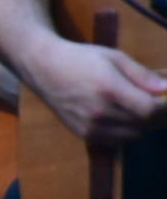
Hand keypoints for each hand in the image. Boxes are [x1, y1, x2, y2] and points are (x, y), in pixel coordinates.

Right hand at [24, 38, 166, 145]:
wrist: (43, 68)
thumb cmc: (80, 58)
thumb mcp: (114, 57)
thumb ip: (142, 75)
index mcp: (110, 89)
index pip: (151, 111)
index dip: (166, 110)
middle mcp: (100, 112)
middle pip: (145, 125)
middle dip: (157, 116)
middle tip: (156, 103)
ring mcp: (90, 126)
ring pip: (133, 135)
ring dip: (141, 124)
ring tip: (135, 108)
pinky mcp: (84, 134)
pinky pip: (117, 140)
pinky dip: (125, 131)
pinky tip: (119, 116)